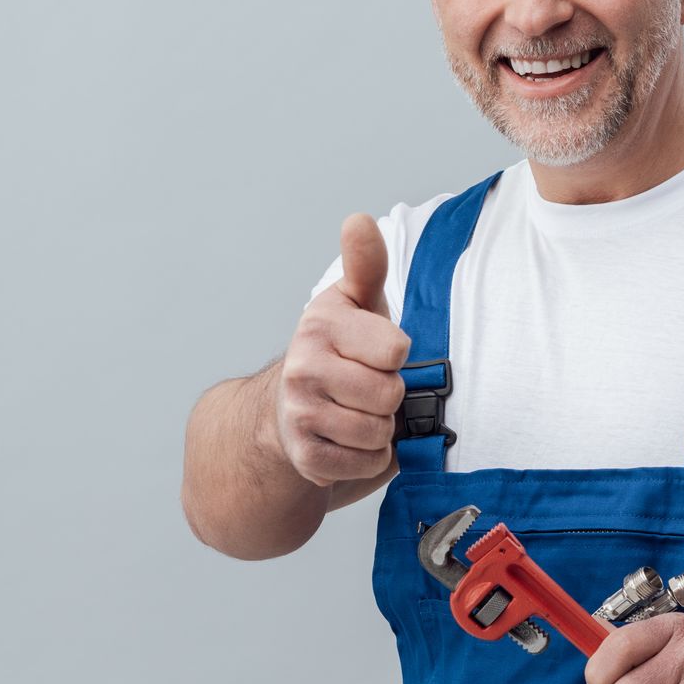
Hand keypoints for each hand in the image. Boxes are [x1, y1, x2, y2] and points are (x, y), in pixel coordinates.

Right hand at [272, 214, 411, 486]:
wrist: (288, 410)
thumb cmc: (339, 351)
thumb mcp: (356, 304)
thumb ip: (365, 265)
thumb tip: (357, 220)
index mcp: (320, 326)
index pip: (395, 350)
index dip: (395, 355)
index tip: (377, 352)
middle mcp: (302, 368)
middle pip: (390, 395)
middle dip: (389, 396)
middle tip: (368, 386)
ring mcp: (300, 415)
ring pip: (379, 432)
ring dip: (381, 428)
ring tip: (359, 412)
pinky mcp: (305, 457)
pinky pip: (368, 463)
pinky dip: (369, 457)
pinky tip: (349, 439)